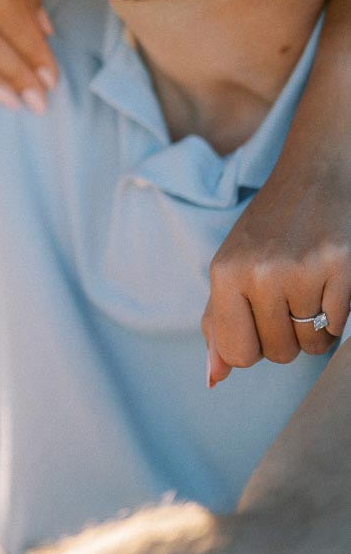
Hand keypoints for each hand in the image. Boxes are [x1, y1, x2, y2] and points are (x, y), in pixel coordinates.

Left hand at [202, 147, 350, 385]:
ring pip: (311, 345)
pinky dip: (337, 313)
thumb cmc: (268, 228)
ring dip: (315, 328)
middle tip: (288, 297)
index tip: (260, 320)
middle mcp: (259, 273)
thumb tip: (214, 377)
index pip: (237, 354)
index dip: (254, 346)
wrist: (313, 176)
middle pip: (278, 354)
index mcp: (225, 273)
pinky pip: (339, 326)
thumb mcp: (231, 266)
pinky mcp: (340, 266)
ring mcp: (301, 270)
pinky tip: (329, 282)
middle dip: (286, 336)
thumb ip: (219, 321)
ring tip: (309, 289)